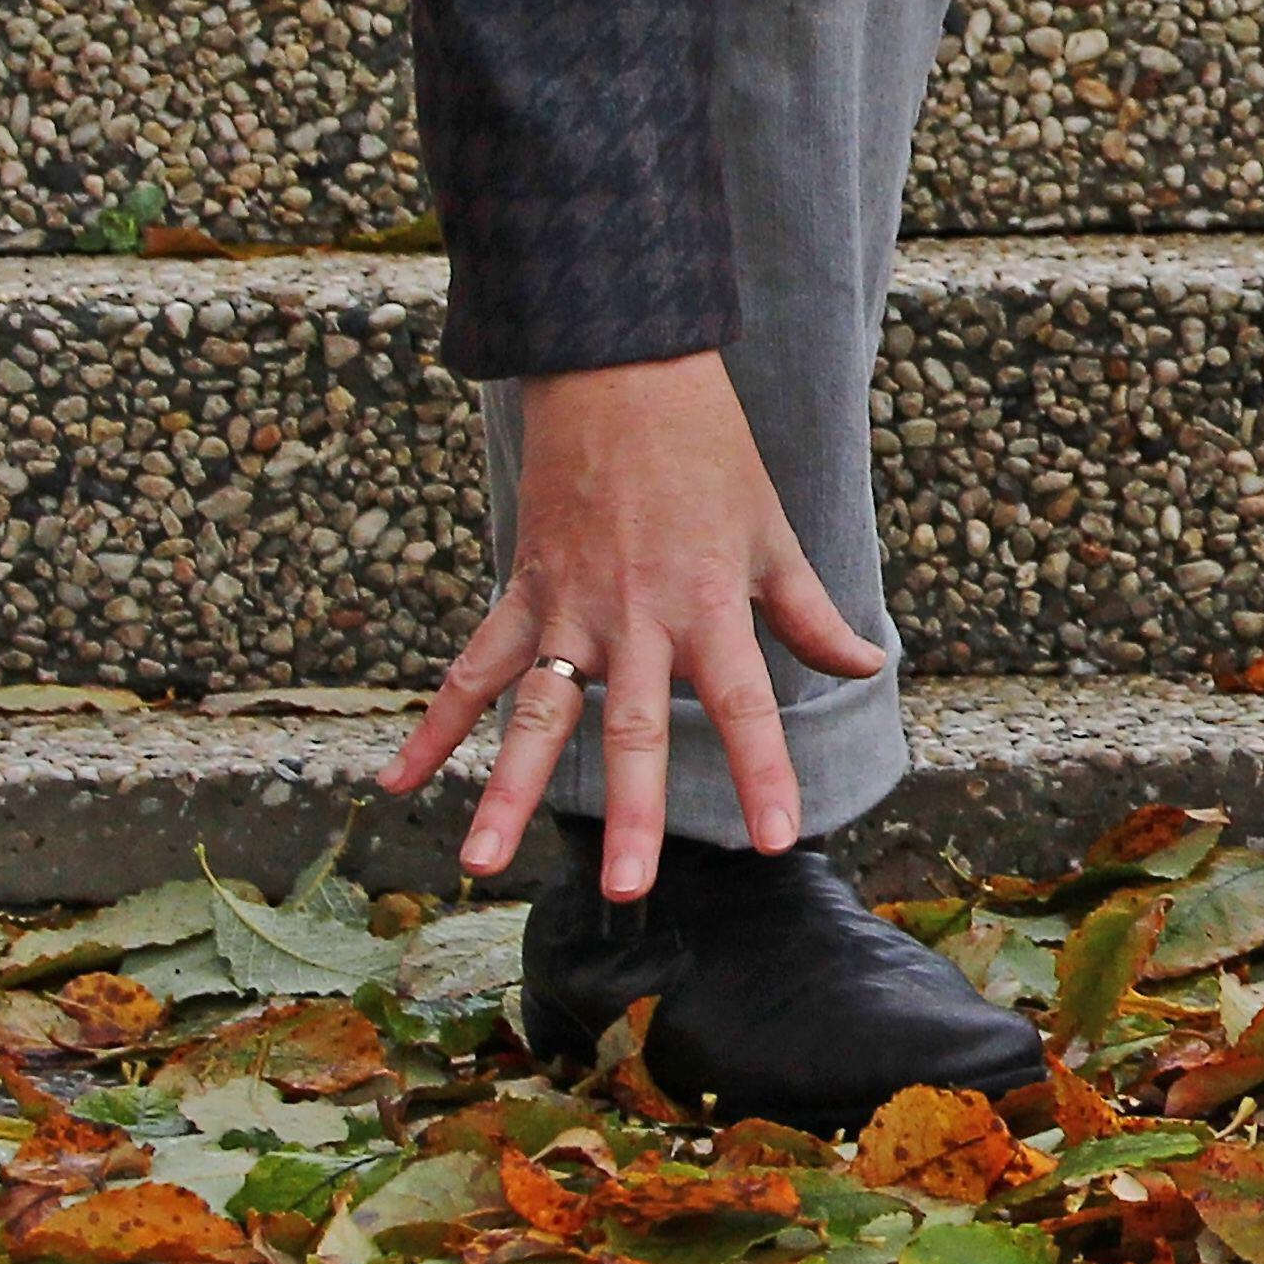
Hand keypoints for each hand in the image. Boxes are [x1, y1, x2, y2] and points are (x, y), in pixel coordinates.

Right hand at [376, 351, 885, 896]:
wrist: (621, 374)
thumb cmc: (709, 455)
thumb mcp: (773, 531)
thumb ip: (811, 613)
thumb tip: (866, 666)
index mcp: (709, 604)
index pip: (747, 705)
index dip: (765, 773)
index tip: (778, 840)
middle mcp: (636, 619)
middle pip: (632, 730)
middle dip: (633, 813)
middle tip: (626, 889)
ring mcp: (569, 610)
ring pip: (534, 714)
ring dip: (505, 790)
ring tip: (480, 863)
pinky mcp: (522, 593)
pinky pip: (471, 669)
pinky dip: (434, 725)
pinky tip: (397, 782)